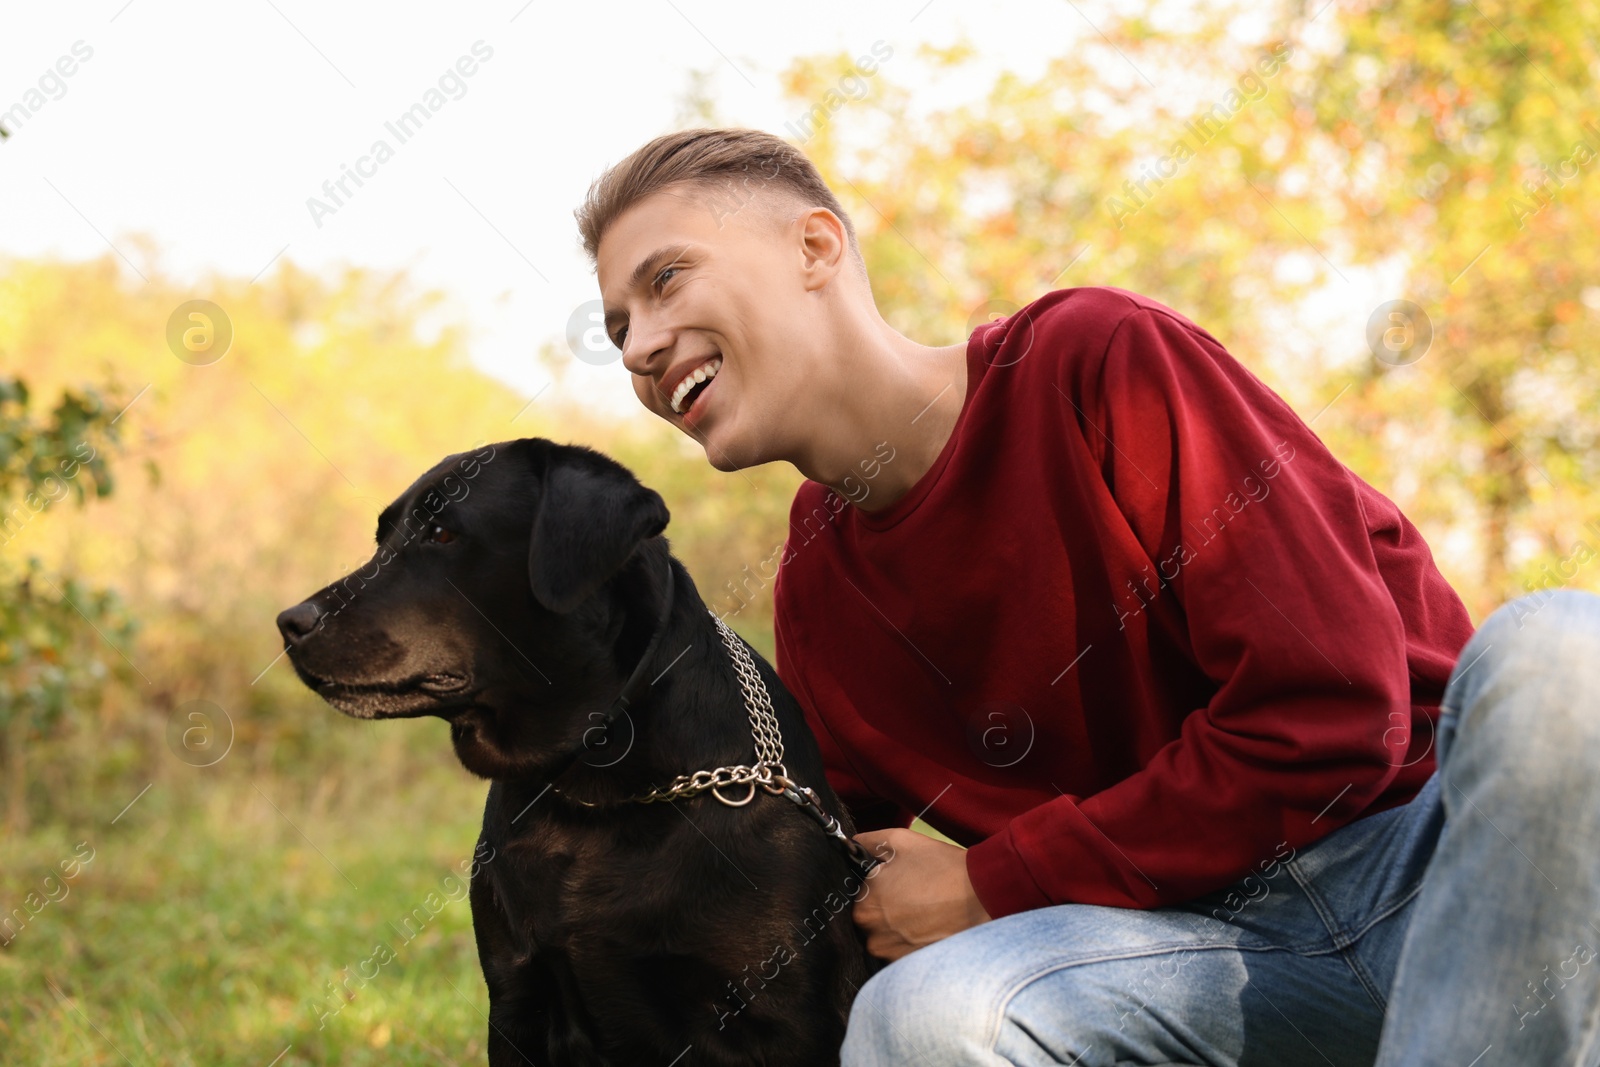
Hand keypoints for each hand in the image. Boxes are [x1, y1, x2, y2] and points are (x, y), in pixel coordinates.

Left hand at [852, 827, 991, 961]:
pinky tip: (931, 926)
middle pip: (872, 921)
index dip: (880, 888)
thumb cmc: (939, 866)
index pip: (861, 898)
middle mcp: (872, 938)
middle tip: (915, 896)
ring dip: (900, 926)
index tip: (900, 882)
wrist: (982, 895)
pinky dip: (914, 941)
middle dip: (888, 908)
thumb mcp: (899, 841)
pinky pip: (904, 952)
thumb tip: (851, 845)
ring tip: (926, 911)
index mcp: (864, 907)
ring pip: (888, 938)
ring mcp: (894, 956)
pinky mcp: (914, 966)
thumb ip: (866, 843)